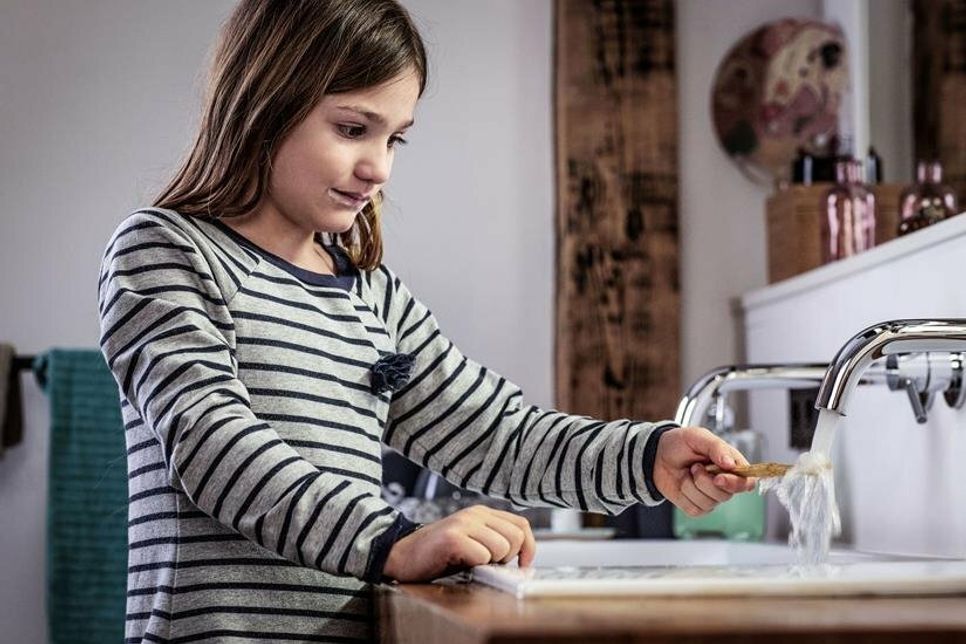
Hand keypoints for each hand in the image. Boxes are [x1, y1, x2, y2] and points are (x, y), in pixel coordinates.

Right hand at [383, 505, 535, 581]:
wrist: (401, 554)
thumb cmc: (438, 553)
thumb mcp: (472, 541)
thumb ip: (494, 541)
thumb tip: (522, 559)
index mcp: (482, 513)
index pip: (521, 525)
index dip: (529, 547)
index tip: (522, 564)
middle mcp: (475, 514)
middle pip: (516, 537)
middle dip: (507, 558)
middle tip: (487, 563)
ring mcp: (463, 524)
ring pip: (501, 547)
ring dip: (489, 562)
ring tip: (470, 562)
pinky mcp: (453, 538)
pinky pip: (482, 556)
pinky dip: (475, 566)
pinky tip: (459, 562)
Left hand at [652, 426, 755, 516]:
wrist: (657, 455)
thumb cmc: (680, 443)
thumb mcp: (698, 436)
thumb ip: (717, 447)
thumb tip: (730, 464)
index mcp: (731, 465)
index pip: (747, 482)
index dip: (736, 483)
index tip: (719, 477)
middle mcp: (724, 483)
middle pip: (727, 494)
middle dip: (705, 481)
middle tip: (695, 466)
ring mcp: (711, 496)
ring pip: (710, 502)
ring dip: (692, 486)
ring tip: (688, 471)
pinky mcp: (697, 506)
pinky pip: (695, 509)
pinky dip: (684, 495)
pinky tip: (682, 484)